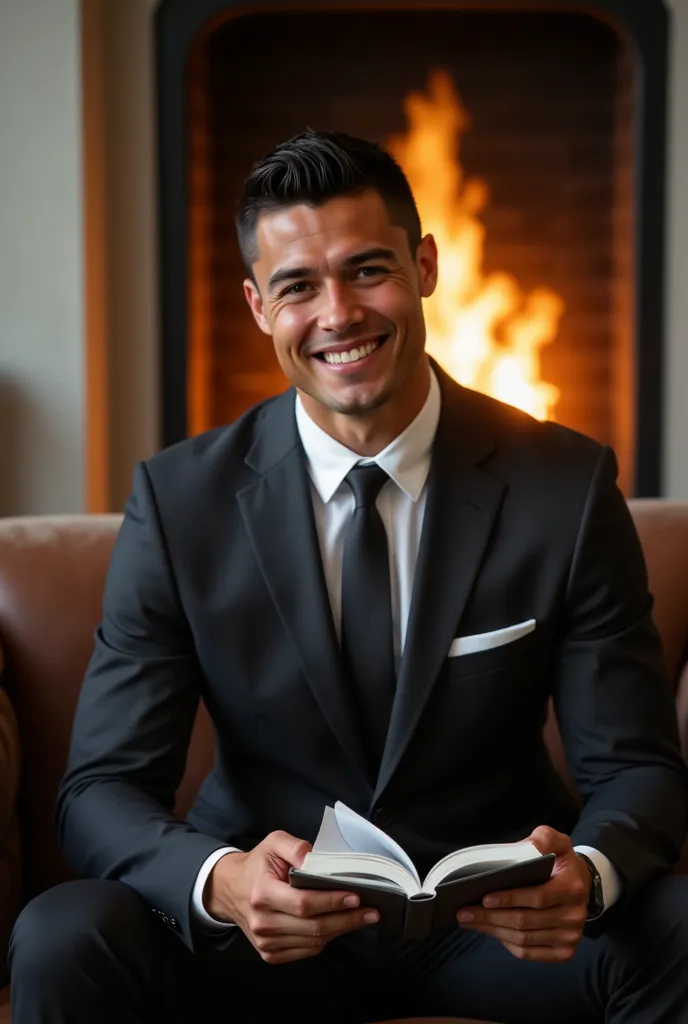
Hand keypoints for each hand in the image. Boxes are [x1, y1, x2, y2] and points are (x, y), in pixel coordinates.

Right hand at [204, 831, 379, 963]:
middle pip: (313, 927)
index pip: (303, 903)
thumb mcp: (273, 843)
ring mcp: (266, 942)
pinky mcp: (270, 953)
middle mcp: (262, 922)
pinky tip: (338, 926)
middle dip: (346, 919)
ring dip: (340, 930)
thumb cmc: (258, 865)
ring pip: (313, 942)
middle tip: (371, 911)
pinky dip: (325, 939)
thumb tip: (315, 858)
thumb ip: (295, 846)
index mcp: (262, 893)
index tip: (355, 897)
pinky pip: (306, 950)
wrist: (231, 889)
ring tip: (361, 918)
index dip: (331, 902)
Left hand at [456, 826, 590, 961]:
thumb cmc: (561, 861)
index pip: (537, 898)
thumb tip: (528, 848)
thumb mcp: (556, 841)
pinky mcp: (564, 951)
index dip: (509, 899)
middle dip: (491, 917)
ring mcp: (570, 937)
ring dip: (493, 931)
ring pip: (524, 939)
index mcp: (571, 887)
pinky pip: (529, 953)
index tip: (484, 898)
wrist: (582, 884)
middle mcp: (573, 916)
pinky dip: (507, 944)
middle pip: (525, 921)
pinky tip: (490, 931)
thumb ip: (543, 838)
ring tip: (469, 921)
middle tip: (464, 912)